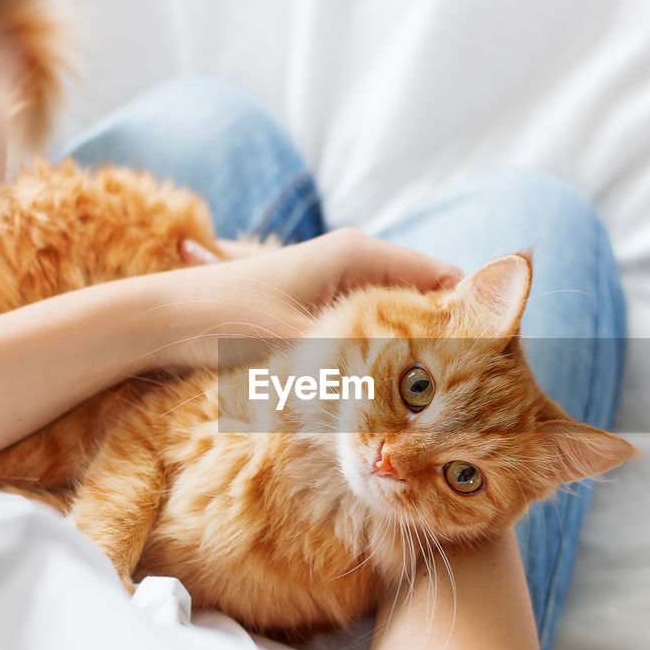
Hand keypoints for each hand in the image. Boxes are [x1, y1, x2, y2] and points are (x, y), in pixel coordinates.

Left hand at [146, 229, 462, 368]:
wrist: (162, 318)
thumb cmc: (228, 323)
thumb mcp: (302, 348)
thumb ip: (363, 364)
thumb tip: (415, 395)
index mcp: (359, 253)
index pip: (443, 277)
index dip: (471, 316)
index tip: (488, 363)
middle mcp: (353, 258)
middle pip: (424, 296)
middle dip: (446, 337)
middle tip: (466, 389)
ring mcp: (334, 280)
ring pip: (397, 314)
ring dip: (412, 348)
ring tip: (430, 395)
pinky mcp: (317, 304)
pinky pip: (369, 326)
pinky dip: (381, 352)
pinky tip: (385, 388)